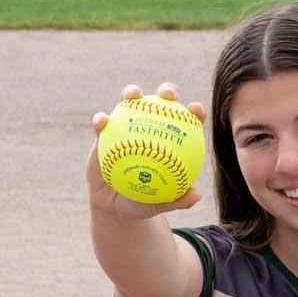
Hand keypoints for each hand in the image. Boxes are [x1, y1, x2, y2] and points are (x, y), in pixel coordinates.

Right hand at [86, 81, 206, 218]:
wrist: (115, 206)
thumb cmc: (142, 201)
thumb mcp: (161, 203)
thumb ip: (179, 199)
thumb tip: (197, 195)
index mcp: (169, 140)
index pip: (186, 121)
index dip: (194, 111)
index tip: (196, 110)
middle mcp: (150, 127)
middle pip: (161, 102)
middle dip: (167, 91)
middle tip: (168, 94)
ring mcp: (126, 126)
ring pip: (130, 102)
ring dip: (132, 92)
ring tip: (133, 94)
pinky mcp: (104, 132)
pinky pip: (101, 122)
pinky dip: (101, 119)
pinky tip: (102, 121)